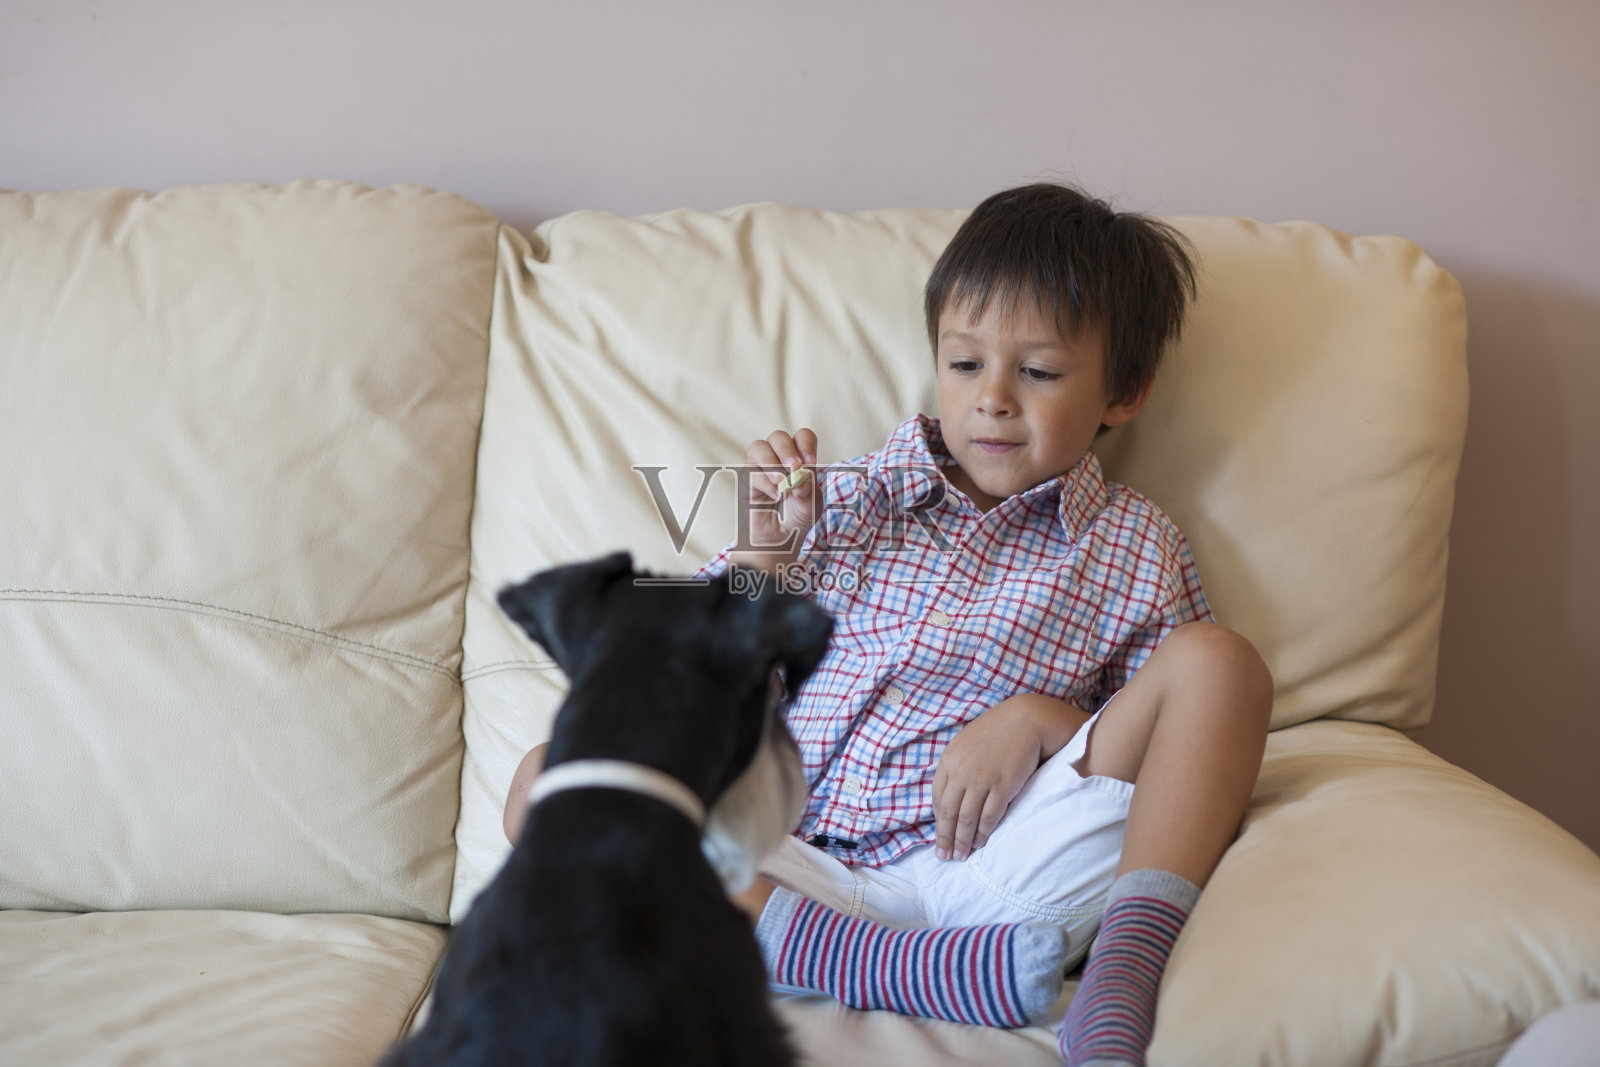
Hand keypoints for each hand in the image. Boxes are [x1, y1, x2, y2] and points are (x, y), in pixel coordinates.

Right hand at [738, 428, 823, 564]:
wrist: (779, 541)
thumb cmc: (796, 518)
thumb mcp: (811, 505)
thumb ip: (809, 488)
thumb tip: (801, 474)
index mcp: (799, 458)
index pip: (802, 437)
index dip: (806, 444)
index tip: (810, 463)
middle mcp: (778, 458)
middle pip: (778, 436)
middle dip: (787, 450)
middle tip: (795, 467)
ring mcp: (760, 467)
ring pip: (759, 447)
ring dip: (771, 462)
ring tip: (782, 483)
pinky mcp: (747, 480)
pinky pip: (752, 472)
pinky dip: (766, 483)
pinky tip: (776, 497)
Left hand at [932, 695, 1090, 860]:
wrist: (1026, 720)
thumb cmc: (997, 731)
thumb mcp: (966, 743)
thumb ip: (956, 766)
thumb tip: (952, 793)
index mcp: (949, 760)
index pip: (938, 798)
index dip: (938, 822)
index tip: (939, 837)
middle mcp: (961, 771)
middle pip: (948, 812)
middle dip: (946, 838)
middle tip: (945, 856)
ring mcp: (981, 780)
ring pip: (966, 819)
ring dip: (963, 840)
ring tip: (961, 855)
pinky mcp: (1003, 787)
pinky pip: (989, 817)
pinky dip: (983, 833)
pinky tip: (980, 842)